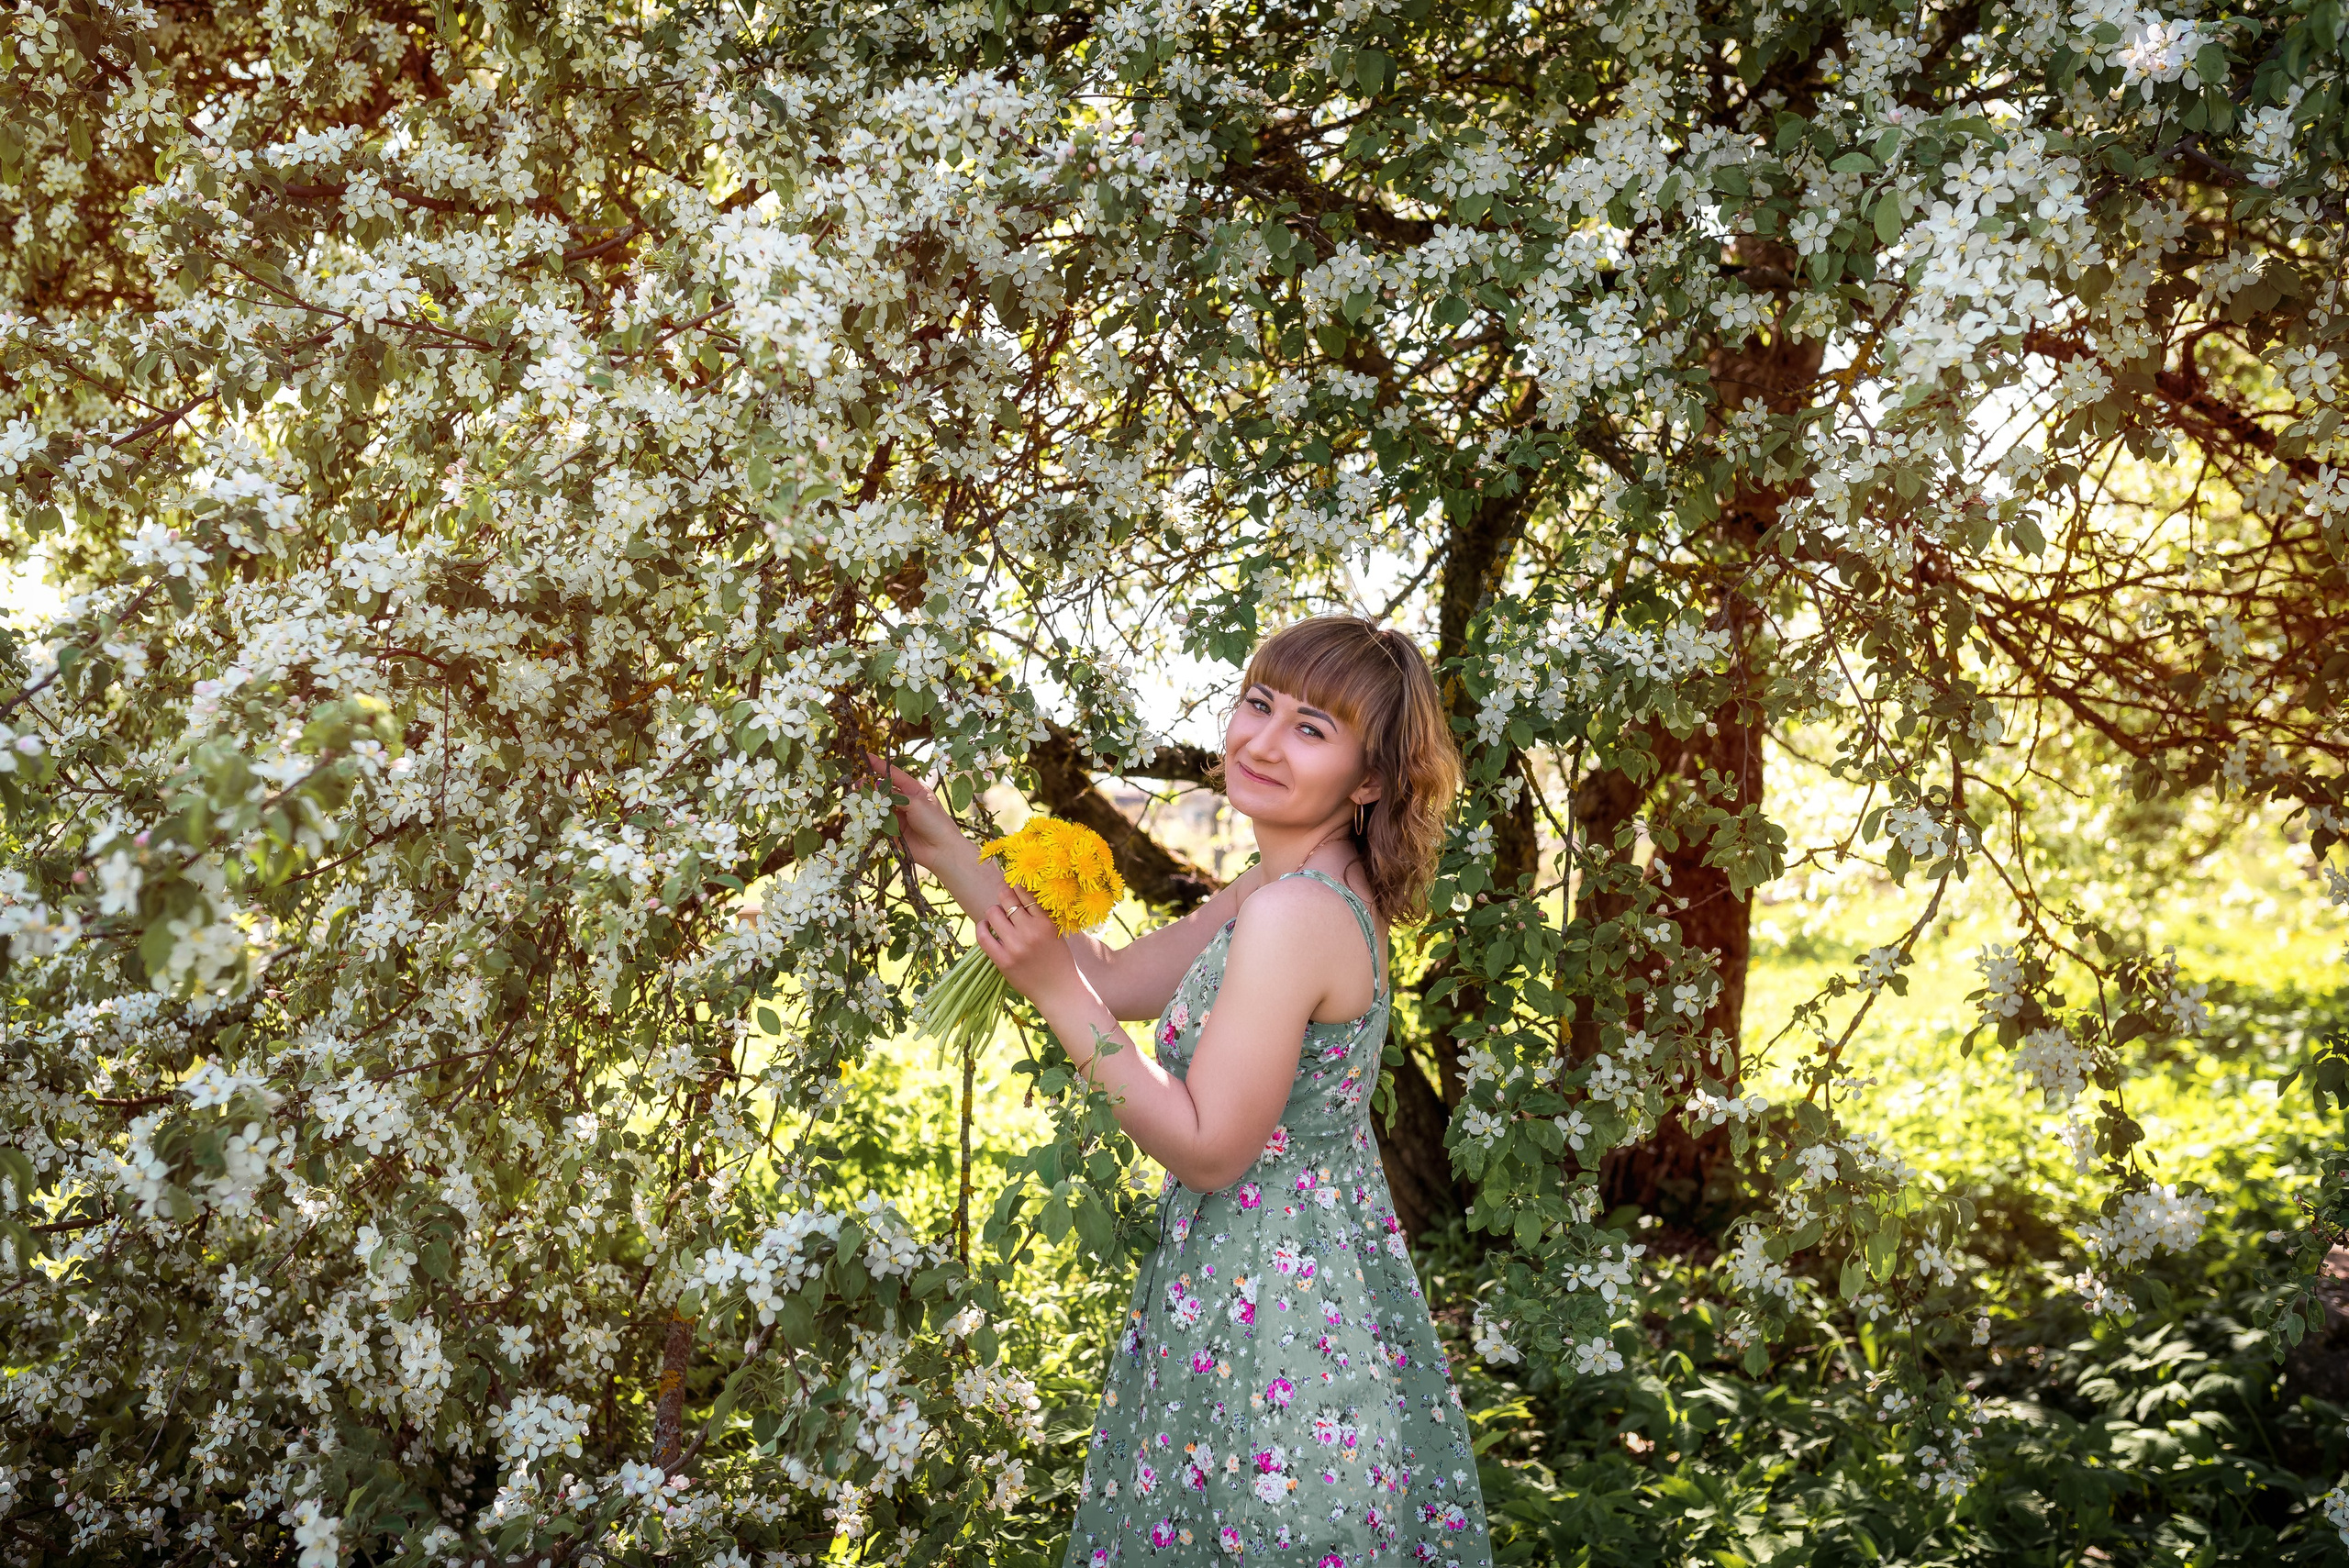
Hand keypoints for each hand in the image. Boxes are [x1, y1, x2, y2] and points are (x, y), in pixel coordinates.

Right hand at [869, 755, 970, 874]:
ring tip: (859, 799)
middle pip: (883, 790)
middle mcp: (905, 802)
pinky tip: (864, 815)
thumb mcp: (917, 803)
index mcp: (914, 790)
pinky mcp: (893, 831)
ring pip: (878, 806)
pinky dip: (870, 819)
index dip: (880, 765)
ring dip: (868, 803)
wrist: (940, 850)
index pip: (894, 774)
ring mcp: (898, 816)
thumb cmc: (935, 822)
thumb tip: (878, 789)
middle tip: (858, 784)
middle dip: (870, 786)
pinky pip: (878, 823)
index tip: (866, 756)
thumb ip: (896, 796)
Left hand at [972, 888, 1081, 1006]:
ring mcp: (1015, 946)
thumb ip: (1039, 915)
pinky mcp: (1003, 960)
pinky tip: (985, 926)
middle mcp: (1030, 931)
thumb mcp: (1055, 932)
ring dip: (993, 911)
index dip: (1016, 883)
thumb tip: (1017, 892)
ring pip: (993, 913)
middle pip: (1006, 898)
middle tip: (1002, 894)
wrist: (1059, 990)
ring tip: (997, 916)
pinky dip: (982, 927)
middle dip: (1003, 893)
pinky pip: (983, 936)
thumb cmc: (1058, 959)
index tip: (1012, 881)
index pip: (1025, 892)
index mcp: (1045, 922)